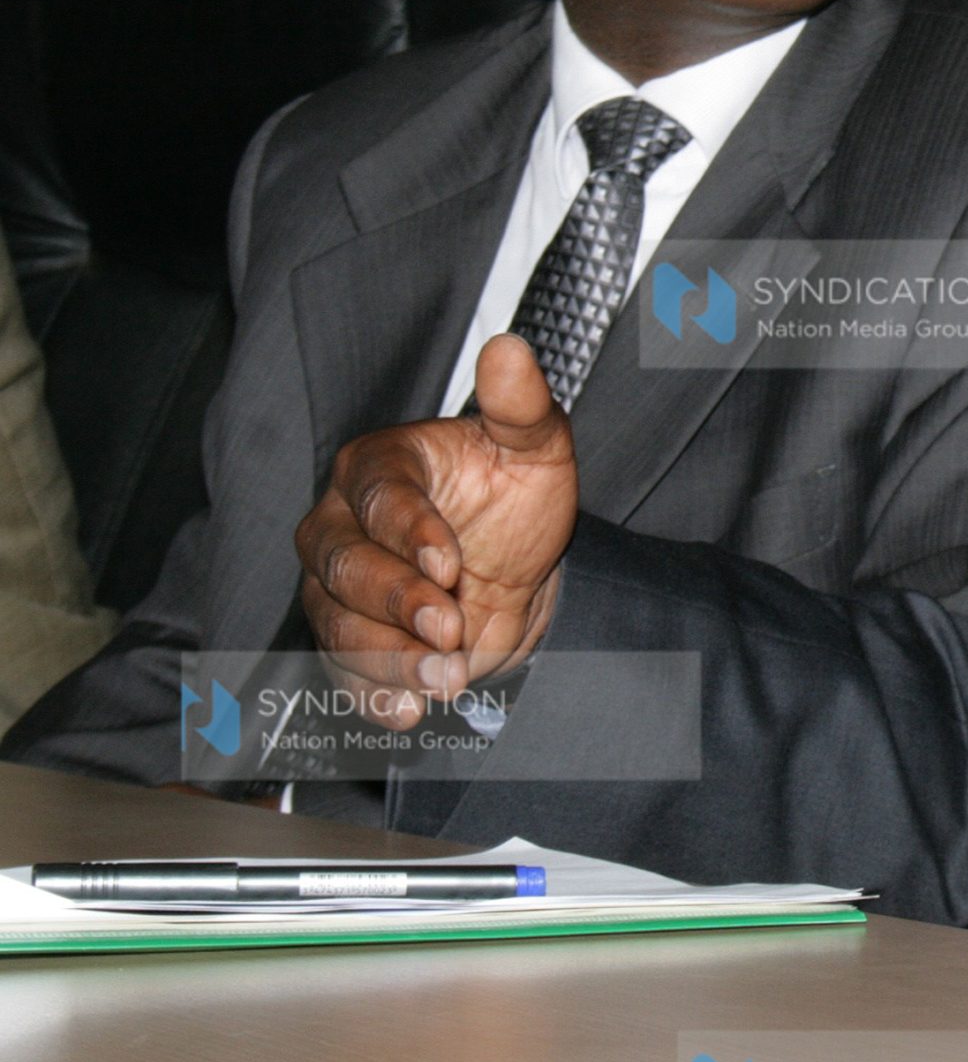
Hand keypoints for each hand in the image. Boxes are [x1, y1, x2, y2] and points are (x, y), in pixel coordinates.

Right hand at [291, 334, 578, 728]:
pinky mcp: (349, 639)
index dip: (409, 532)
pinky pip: (341, 672)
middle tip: (449, 627)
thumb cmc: (517, 495)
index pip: (377, 497)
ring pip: (336, 624)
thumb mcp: (536, 446)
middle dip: (396, 602)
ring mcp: (339, 586)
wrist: (522, 567)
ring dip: (389, 658)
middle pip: (343, 566)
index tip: (449, 563)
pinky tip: (407, 710)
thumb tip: (510, 351)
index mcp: (379, 466)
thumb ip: (521, 404)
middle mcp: (342, 524)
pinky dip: (372, 696)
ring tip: (444, 676)